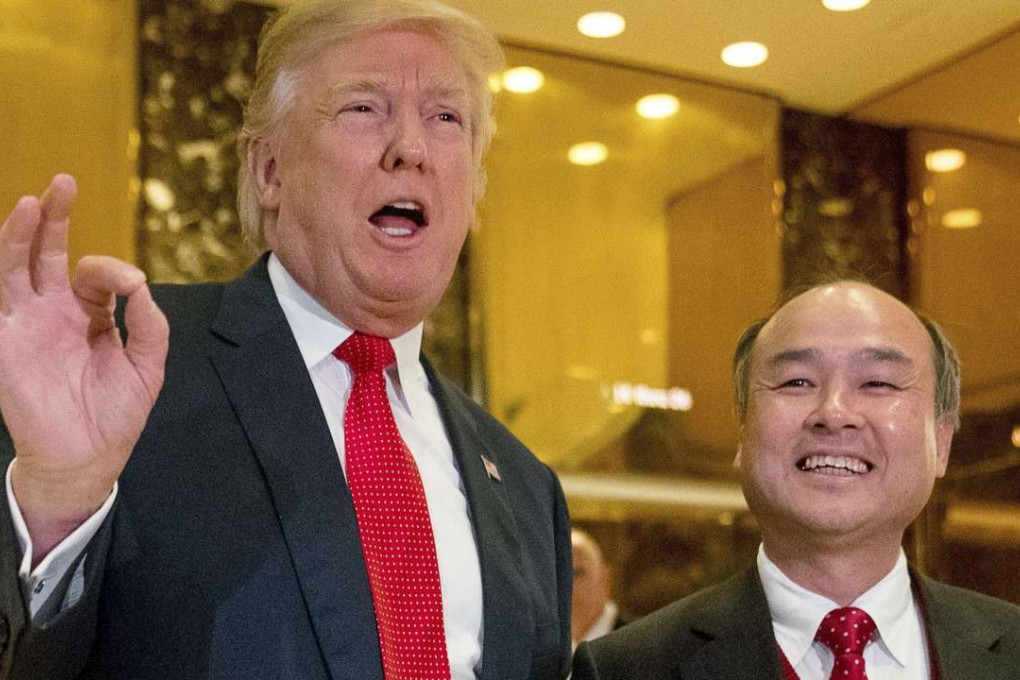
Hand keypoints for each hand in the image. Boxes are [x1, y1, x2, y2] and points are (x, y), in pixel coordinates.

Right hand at [0, 175, 168, 559]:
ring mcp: (27, 325)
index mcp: (89, 316)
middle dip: (55, 219)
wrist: (88, 457)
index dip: (113, 270)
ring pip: (16, 268)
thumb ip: (149, 322)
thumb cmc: (117, 413)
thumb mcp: (149, 363)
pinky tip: (9, 246)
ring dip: (21, 235)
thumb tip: (140, 284)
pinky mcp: (7, 343)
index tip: (130, 286)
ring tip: (32, 203)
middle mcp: (54, 313)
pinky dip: (0, 272)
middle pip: (47, 255)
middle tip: (63, 183)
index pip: (95, 274)